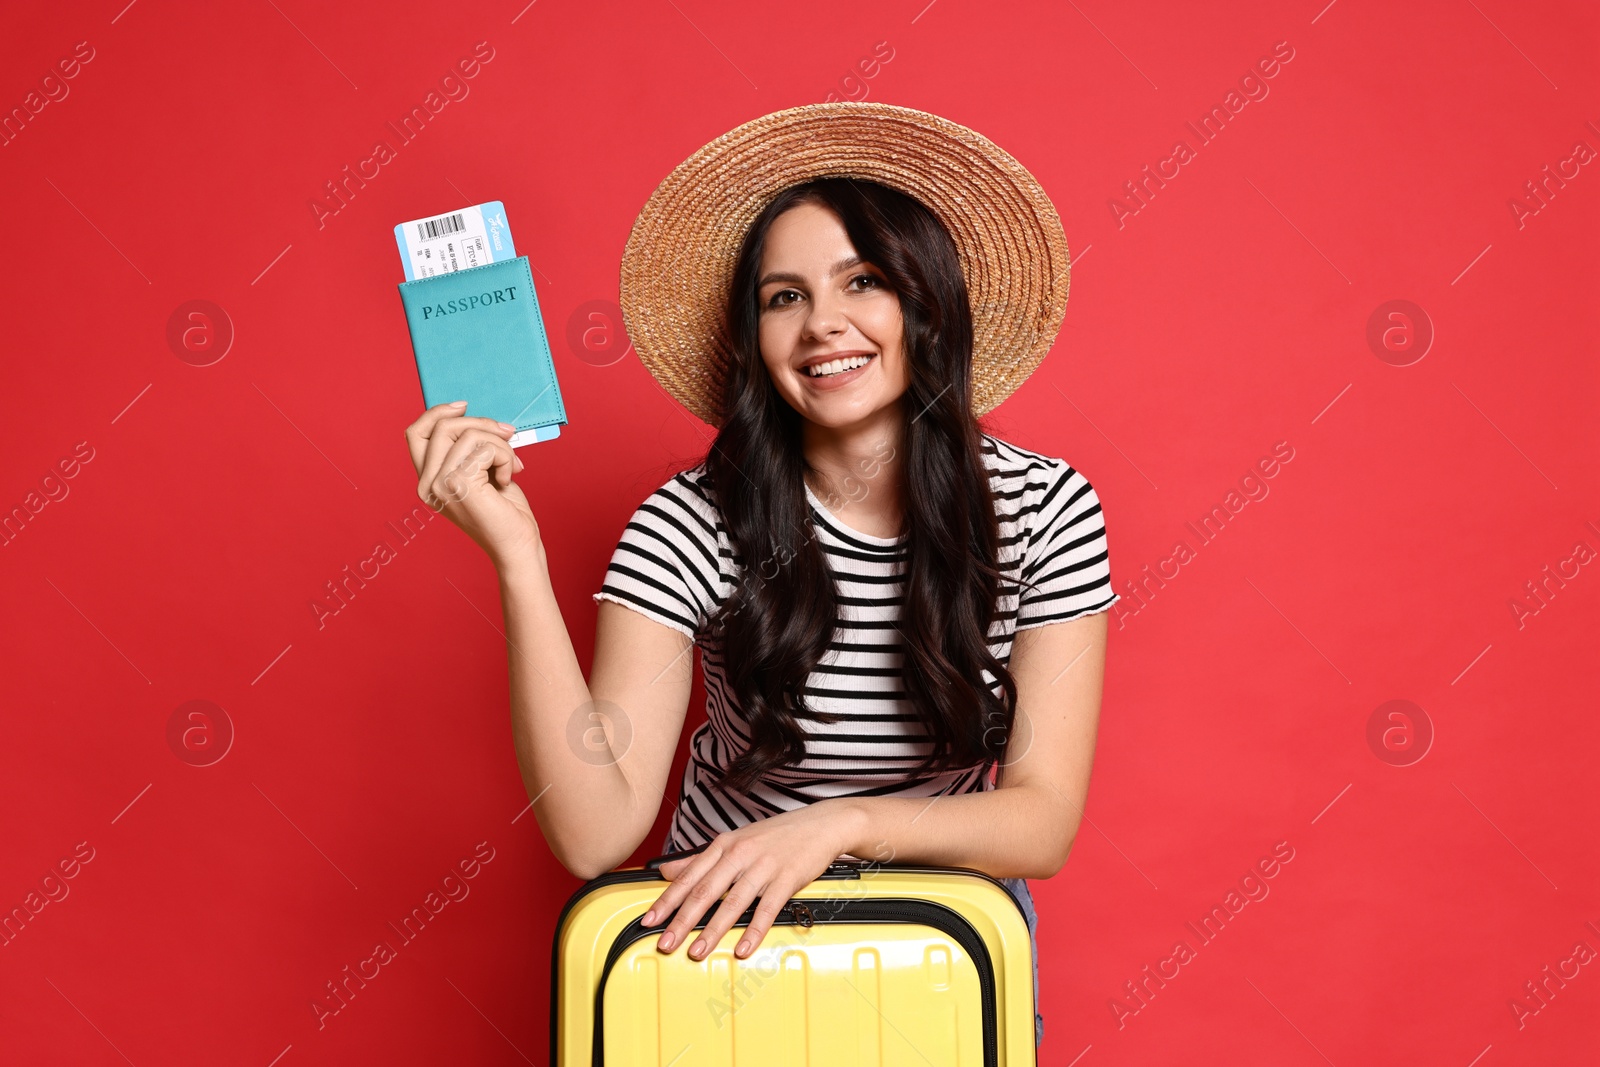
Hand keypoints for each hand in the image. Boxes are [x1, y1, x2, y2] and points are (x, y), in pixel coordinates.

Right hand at [404, 401, 538, 567]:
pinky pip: (485, 447)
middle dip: (482, 423)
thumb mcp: (481, 473)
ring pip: (468, 433)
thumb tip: (475, 418)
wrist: (517, 546)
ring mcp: (440, 484)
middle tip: (508, 435)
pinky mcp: (459, 483)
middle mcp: (427, 484)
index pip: (416, 434)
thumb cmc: (504, 512)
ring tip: (511, 464)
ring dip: (500, 443)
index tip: (465, 407)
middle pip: (443, 426)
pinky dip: (505, 456)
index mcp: (427, 481)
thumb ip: (469, 450)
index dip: (437, 413)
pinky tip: (509, 476)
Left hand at [642, 802, 863, 962]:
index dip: (668, 900)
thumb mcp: (735, 840)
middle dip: (682, 920)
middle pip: (705, 891)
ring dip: (713, 930)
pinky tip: (743, 948)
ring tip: (697, 952)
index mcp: (724, 845)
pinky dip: (754, 930)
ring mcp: (763, 866)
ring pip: (732, 902)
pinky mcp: (786, 878)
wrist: (820, 825)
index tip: (650, 920)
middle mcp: (740, 854)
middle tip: (666, 943)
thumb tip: (667, 870)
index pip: (689, 876)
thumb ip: (700, 858)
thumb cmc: (777, 835)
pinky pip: (767, 909)